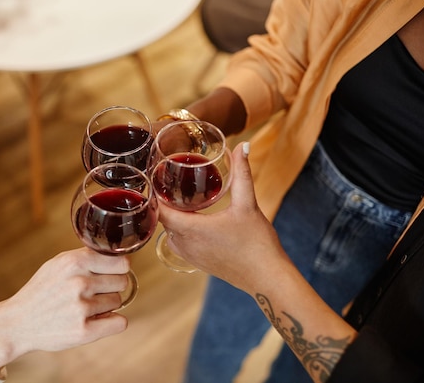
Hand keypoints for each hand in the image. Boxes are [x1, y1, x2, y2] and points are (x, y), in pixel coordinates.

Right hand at [0, 247, 129, 369]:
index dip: (118, 269)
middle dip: (111, 287)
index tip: (111, 273)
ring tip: (85, 307)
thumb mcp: (58, 263)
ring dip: (107, 305)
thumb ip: (86, 256)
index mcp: (74, 262)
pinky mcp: (84, 331)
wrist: (18, 322)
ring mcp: (81, 308)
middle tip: (93, 292)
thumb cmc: (42, 291)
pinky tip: (97, 320)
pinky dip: (112, 322)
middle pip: (122, 282)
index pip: (121, 262)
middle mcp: (79, 282)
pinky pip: (120, 322)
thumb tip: (119, 255)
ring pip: (119, 302)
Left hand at [157, 142, 286, 293]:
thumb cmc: (257, 243)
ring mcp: (190, 256)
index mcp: (192, 229)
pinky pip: (178, 243)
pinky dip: (179, 230)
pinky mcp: (197, 263)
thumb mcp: (248, 204)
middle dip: (164, 202)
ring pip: (169, 232)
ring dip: (172, 217)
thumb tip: (242, 146)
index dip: (156, 194)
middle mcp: (185, 245)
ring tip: (178, 198)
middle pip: (163, 220)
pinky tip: (192, 219)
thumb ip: (243, 173)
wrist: (267, 277)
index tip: (158, 178)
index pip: (160, 211)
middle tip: (169, 181)